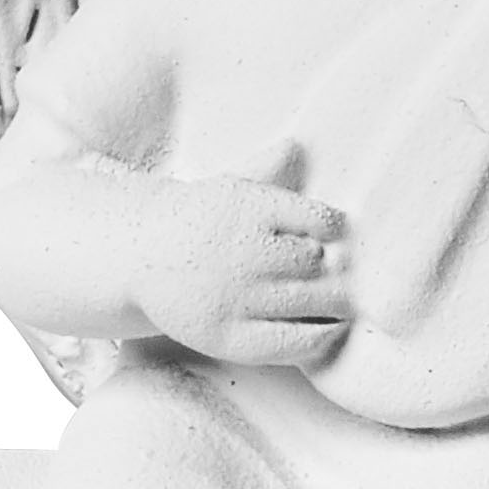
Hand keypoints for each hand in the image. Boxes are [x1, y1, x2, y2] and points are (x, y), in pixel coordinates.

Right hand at [133, 175, 351, 367]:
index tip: (334, 234)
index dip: (335, 230)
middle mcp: (242, 251)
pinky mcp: (226, 336)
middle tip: (351, 275)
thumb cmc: (199, 218)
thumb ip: (265, 168)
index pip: (320, 220)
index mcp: (248, 207)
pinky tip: (331, 330)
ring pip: (309, 300)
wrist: (137, 253)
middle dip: (338, 269)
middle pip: (317, 263)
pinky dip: (319, 339)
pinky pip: (287, 343)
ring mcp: (234, 296)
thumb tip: (294, 145)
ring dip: (335, 301)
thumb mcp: (227, 186)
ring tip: (344, 300)